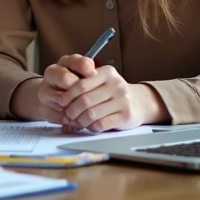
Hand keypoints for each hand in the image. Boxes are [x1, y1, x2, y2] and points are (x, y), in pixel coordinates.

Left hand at [41, 55, 165, 132]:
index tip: (61, 102)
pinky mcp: (126, 115)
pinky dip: (91, 127)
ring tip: (76, 122)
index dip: (67, 96)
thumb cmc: (111, 92)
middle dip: (71, 111)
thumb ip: (82, 83)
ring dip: (79, 121)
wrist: (138, 102)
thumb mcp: (99, 80)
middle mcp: (116, 84)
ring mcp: (123, 100)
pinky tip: (90, 125)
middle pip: (84, 101)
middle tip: (67, 116)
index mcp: (106, 72)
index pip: (80, 85)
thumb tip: (61, 100)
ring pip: (91, 114)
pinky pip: (101, 124)